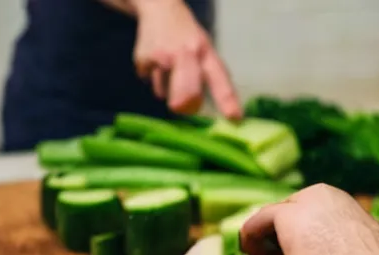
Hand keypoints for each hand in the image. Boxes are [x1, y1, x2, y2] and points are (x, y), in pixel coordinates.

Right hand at [132, 0, 241, 119]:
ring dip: (165, 87)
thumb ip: (204, 75)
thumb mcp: (202, 47)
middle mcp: (186, 54)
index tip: (235, 119)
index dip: (227, 100)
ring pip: (164, 92)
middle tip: (183, 105)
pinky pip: (149, 81)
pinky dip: (152, 75)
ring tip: (166, 66)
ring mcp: (163, 57)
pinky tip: (154, 59)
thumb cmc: (185, 34)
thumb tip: (195, 108)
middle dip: (185, 105)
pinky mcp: (144, 60)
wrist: (158, 8)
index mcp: (205, 52)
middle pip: (188, 95)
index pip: (219, 79)